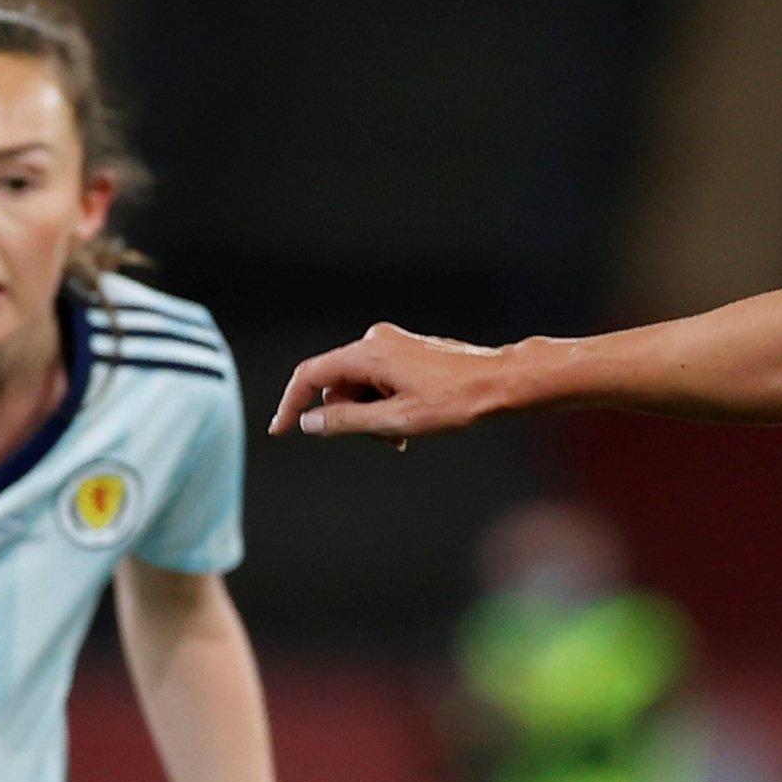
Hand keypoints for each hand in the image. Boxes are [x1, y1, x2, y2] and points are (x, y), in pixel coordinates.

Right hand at [268, 325, 518, 443]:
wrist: (499, 382)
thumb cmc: (455, 401)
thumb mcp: (396, 421)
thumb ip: (347, 423)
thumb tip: (310, 423)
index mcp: (367, 354)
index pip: (310, 376)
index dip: (291, 404)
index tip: (281, 430)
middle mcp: (374, 341)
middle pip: (337, 385)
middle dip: (351, 417)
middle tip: (386, 440)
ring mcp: (391, 344)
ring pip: (359, 386)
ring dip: (371, 414)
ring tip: (404, 434)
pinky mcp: (405, 350)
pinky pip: (379, 380)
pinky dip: (385, 403)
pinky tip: (411, 420)